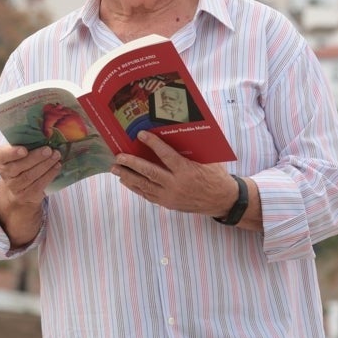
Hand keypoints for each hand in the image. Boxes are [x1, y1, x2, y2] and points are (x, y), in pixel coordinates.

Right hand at [0, 143, 61, 246]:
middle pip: (20, 166)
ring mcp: (15, 186)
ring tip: (56, 156)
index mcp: (1, 159)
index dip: (12, 153)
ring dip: (46, 165)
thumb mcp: (17, 151)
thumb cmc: (20, 161)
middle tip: (49, 149)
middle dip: (36, 157)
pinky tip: (57, 166)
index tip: (24, 149)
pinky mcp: (26, 195)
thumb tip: (43, 132)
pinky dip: (49, 175)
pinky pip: (39, 185)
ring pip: (31, 176)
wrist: (17, 187)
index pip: (2, 155)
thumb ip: (24, 143)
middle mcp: (5, 174)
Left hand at [111, 131, 238, 216]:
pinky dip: (135, 188)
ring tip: (115, 169)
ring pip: (145, 186)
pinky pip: (148, 196)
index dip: (153, 144)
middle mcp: (176, 185)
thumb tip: (172, 133)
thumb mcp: (206, 160)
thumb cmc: (214, 176)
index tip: (141, 134)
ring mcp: (171, 196)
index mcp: (187, 171)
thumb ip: (189, 151)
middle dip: (132, 164)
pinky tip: (126, 181)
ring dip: (128, 176)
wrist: (222, 201)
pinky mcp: (168, 204)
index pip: (166, 155)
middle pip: (149, 172)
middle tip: (118, 156)